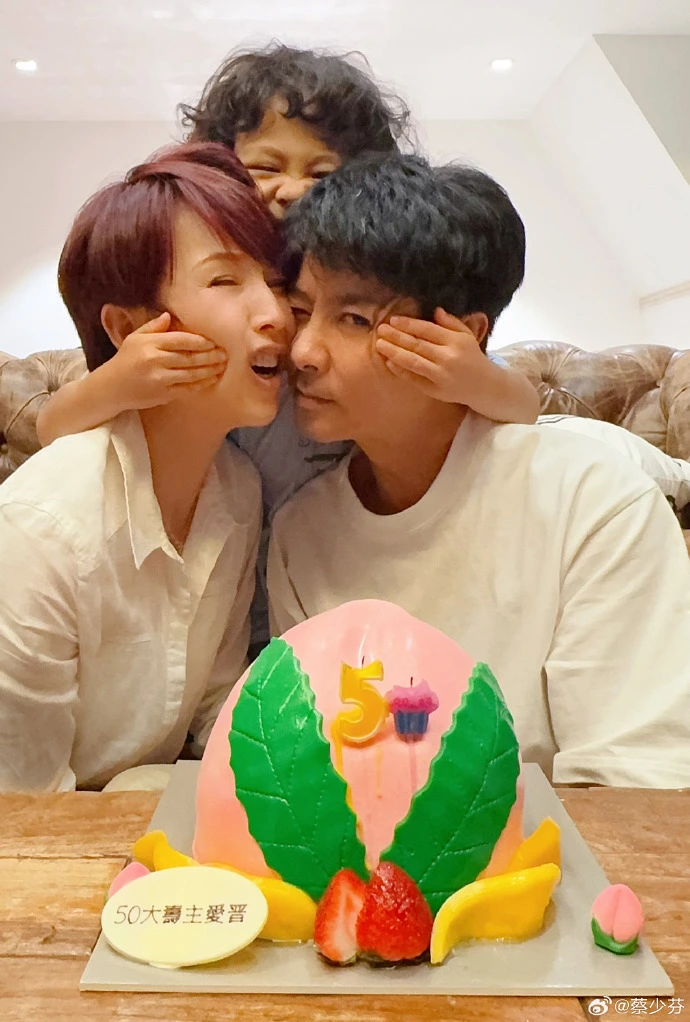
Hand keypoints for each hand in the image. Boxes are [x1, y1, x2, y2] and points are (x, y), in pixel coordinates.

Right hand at [106, 313, 227, 409]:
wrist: (111, 388)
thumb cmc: (124, 360)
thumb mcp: (134, 338)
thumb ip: (153, 327)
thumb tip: (169, 316)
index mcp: (149, 344)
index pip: (180, 340)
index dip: (200, 341)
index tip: (213, 341)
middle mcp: (155, 361)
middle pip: (189, 357)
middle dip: (210, 356)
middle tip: (225, 353)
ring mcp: (160, 379)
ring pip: (191, 374)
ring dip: (210, 370)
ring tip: (223, 366)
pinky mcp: (163, 395)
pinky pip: (187, 389)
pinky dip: (201, 384)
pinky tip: (211, 379)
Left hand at [376, 308, 485, 403]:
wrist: (484, 386)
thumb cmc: (472, 357)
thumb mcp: (466, 336)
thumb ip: (451, 323)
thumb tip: (435, 311)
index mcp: (456, 341)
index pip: (427, 330)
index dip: (409, 324)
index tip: (393, 320)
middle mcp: (448, 358)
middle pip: (417, 345)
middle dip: (396, 336)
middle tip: (380, 329)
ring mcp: (441, 375)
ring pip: (413, 362)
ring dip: (394, 352)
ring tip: (379, 344)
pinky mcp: (435, 390)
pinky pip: (414, 379)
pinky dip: (400, 371)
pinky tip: (389, 362)